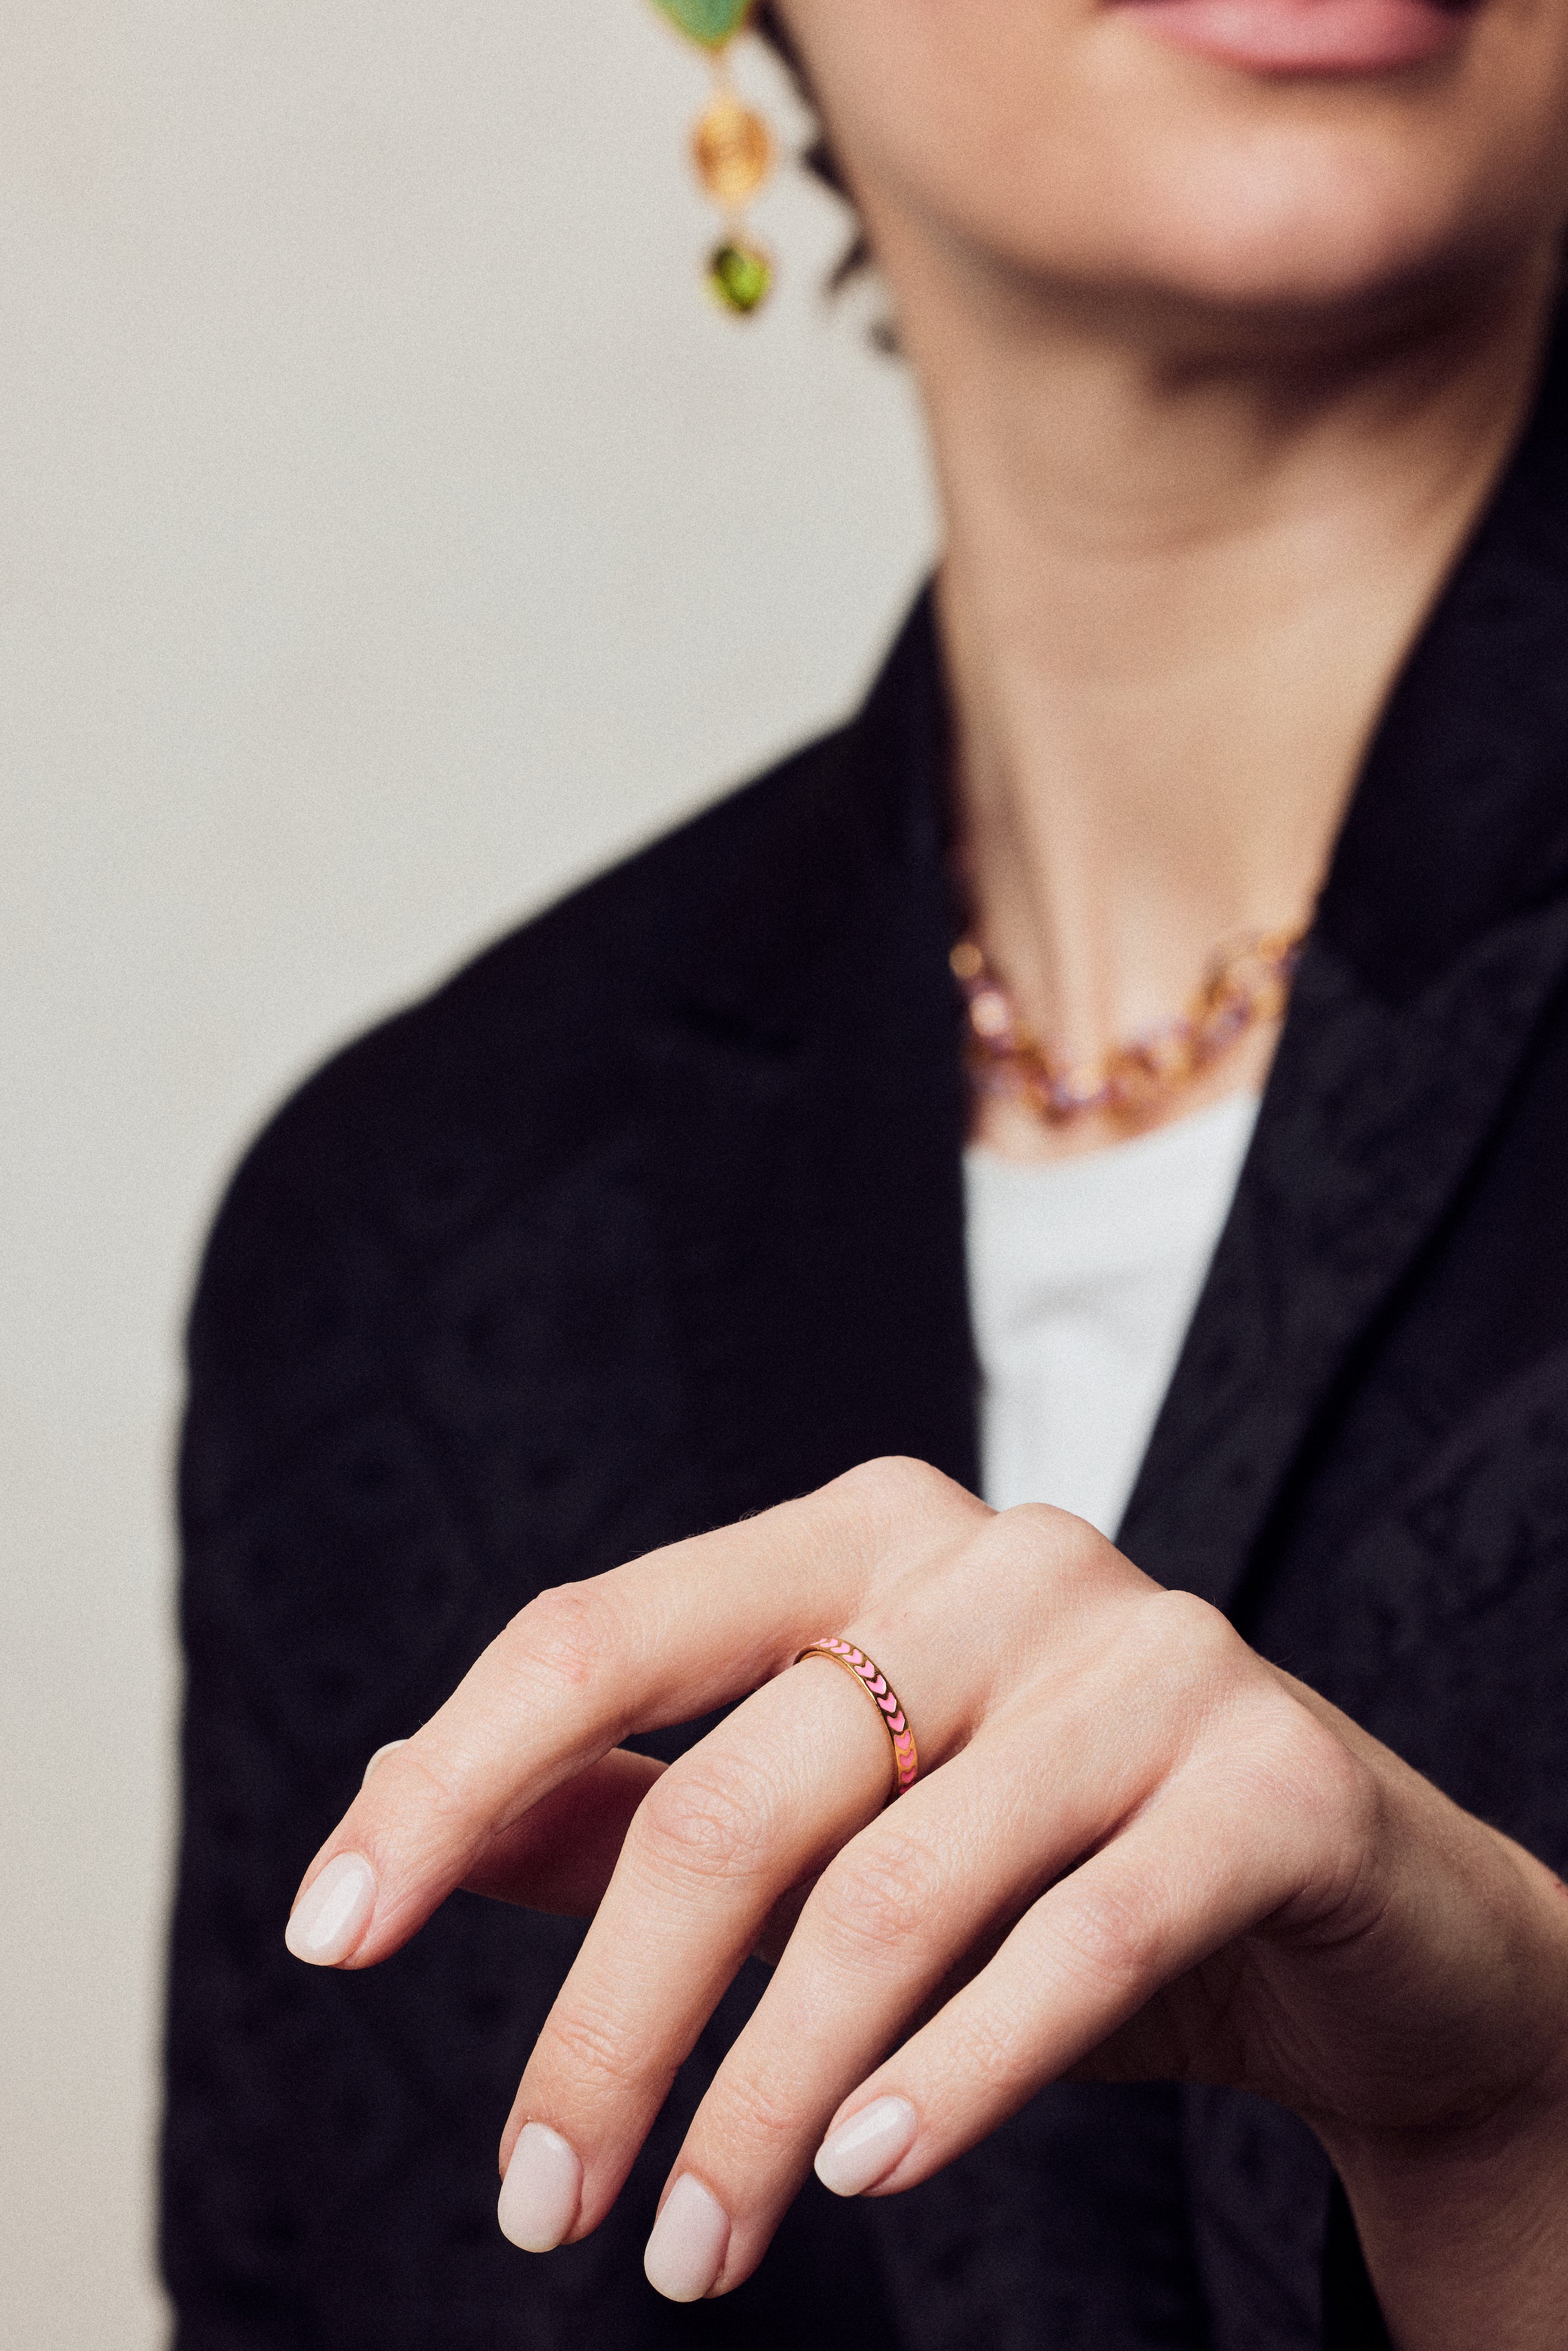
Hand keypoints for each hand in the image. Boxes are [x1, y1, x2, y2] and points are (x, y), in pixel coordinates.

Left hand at [286, 1460, 1567, 2343]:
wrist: (1355, 1915)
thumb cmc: (1054, 1861)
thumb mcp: (834, 1822)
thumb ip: (630, 1799)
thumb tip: (407, 1804)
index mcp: (863, 1531)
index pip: (600, 1631)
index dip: (447, 1781)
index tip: (324, 1936)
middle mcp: (996, 1556)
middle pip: (729, 1798)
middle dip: (606, 2024)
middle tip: (535, 2208)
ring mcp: (1145, 1650)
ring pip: (886, 1895)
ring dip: (763, 2102)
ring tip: (691, 2250)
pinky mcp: (1270, 1774)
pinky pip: (1076, 1943)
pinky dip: (953, 2077)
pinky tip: (866, 2177)